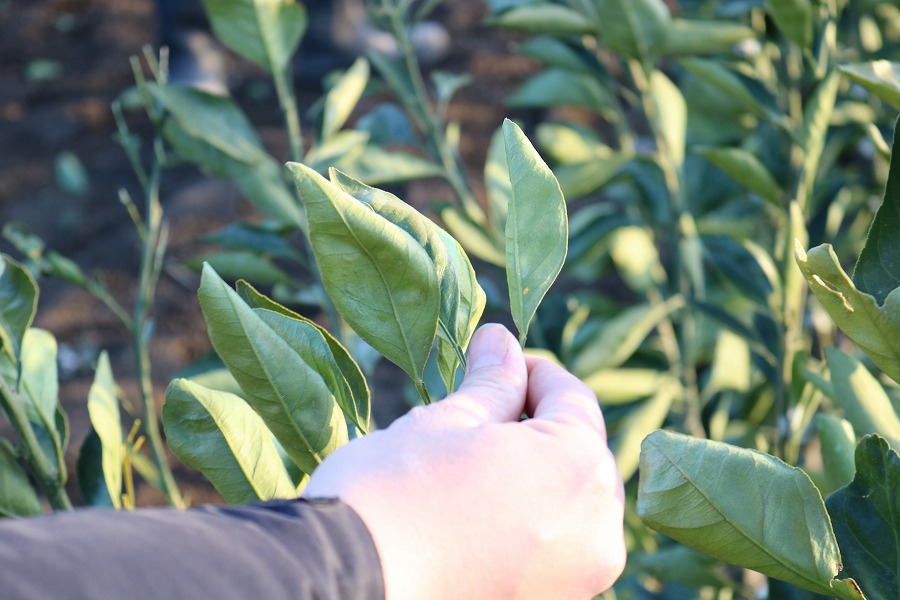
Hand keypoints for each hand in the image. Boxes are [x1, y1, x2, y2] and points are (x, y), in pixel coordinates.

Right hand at [303, 324, 625, 599]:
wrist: (345, 585)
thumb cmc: (394, 492)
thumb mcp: (446, 422)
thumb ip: (491, 383)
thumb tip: (502, 342)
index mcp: (581, 470)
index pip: (574, 399)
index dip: (532, 371)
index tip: (494, 361)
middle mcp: (599, 532)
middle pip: (578, 453)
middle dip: (534, 425)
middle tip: (479, 410)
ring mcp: (579, 579)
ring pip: (567, 503)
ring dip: (531, 474)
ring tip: (473, 462)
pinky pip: (552, 547)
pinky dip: (525, 520)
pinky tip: (476, 509)